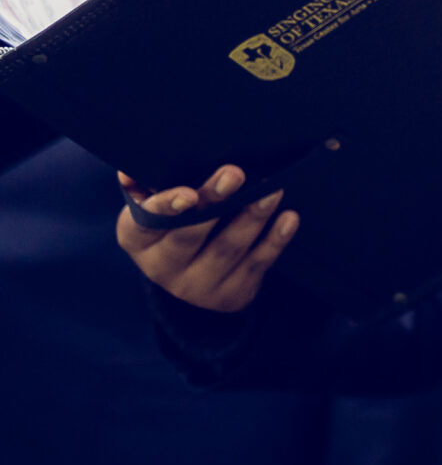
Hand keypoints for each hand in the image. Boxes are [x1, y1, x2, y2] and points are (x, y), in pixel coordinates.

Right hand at [115, 165, 297, 313]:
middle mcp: (162, 267)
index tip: (188, 194)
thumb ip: (145, 187)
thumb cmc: (174, 225)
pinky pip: (255, 265)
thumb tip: (130, 169)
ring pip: (226, 249)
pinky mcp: (230, 295)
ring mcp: (196, 286)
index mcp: (138, 239)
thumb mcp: (154, 209)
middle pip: (188, 235)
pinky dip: (274, 241)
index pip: (146, 222)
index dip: (165, 208)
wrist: (193, 282)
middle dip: (213, 203)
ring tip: (273, 190)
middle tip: (236, 174)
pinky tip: (289, 218)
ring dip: (251, 217)